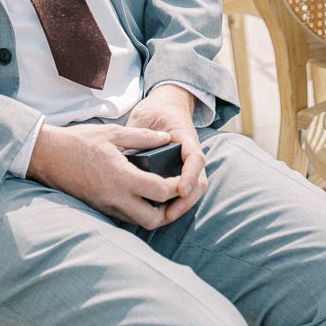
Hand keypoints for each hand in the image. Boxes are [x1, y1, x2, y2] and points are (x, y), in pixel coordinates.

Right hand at [27, 122, 181, 229]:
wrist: (48, 156)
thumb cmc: (80, 142)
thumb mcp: (113, 133)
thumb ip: (143, 137)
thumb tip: (166, 138)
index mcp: (122, 177)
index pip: (160, 192)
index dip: (176, 187)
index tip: (181, 178)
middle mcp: (115, 197)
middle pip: (153, 219)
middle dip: (168, 210)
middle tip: (172, 192)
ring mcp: (106, 206)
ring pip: (139, 222)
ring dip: (153, 212)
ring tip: (158, 194)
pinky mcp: (99, 209)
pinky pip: (125, 217)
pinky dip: (137, 211)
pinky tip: (139, 195)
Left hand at [126, 84, 208, 223]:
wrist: (165, 107)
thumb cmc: (154, 111)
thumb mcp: (144, 118)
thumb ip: (137, 134)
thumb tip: (126, 155)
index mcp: (185, 138)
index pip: (195, 158)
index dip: (190, 175)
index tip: (180, 190)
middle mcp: (191, 154)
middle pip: (199, 181)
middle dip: (187, 201)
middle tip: (169, 214)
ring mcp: (188, 165)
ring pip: (195, 190)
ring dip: (183, 206)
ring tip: (164, 218)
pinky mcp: (181, 173)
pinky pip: (185, 192)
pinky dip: (177, 204)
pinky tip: (161, 214)